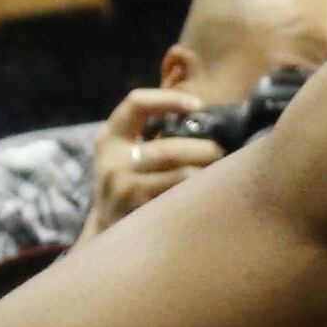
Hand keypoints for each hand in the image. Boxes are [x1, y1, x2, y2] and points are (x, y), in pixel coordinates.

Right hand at [78, 87, 221, 245]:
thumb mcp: (126, 151)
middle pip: (167, 149)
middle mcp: (112, 160)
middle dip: (202, 149)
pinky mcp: (136, 213)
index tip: (198, 105)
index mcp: (110, 136)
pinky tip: (208, 192)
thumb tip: (201, 110)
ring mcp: (122, 189)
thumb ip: (152, 131)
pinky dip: (198, 194)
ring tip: (220, 172)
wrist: (106, 227)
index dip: (169, 99)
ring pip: (178, 176)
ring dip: (206, 173)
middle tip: (220, 152)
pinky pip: (178, 199)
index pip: (137, 103)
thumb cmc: (128, 179)